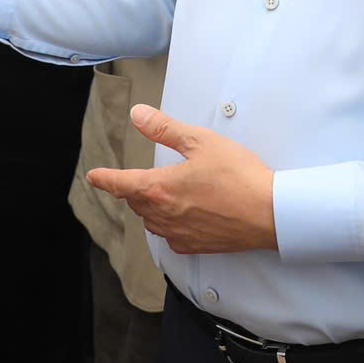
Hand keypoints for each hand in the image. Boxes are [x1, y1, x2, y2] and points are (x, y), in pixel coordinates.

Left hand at [85, 104, 276, 253]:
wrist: (270, 213)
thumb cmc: (240, 177)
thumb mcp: (201, 141)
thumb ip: (164, 128)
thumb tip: (139, 116)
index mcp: (160, 188)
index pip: (121, 184)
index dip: (105, 179)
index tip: (94, 177)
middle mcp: (164, 215)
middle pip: (136, 202)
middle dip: (133, 189)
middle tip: (136, 179)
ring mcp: (179, 234)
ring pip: (151, 220)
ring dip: (149, 207)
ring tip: (160, 194)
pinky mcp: (195, 246)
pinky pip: (169, 237)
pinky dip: (168, 225)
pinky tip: (180, 216)